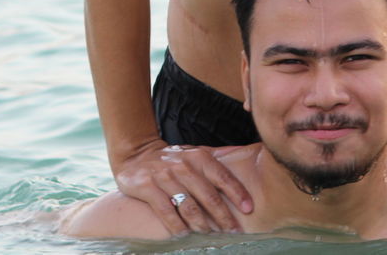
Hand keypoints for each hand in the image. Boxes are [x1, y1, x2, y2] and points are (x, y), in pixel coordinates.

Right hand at [113, 140, 253, 235]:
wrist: (136, 154)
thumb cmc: (173, 158)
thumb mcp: (194, 152)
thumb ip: (218, 156)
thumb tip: (249, 154)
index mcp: (198, 157)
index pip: (222, 176)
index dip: (237, 193)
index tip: (249, 209)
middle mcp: (183, 165)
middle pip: (208, 195)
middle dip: (223, 216)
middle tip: (233, 230)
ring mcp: (164, 176)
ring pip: (188, 205)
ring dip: (202, 224)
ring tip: (210, 234)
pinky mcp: (147, 187)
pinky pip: (166, 211)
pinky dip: (177, 226)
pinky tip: (184, 234)